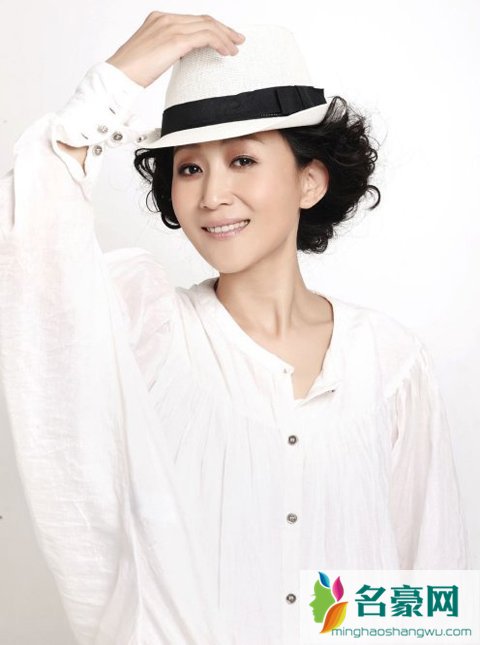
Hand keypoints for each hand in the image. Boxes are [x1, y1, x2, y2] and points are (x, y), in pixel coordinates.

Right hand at [106, 12, 244, 88]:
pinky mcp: (175, 39)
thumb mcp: (152, 55)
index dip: (212, 28)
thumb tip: (182, 55)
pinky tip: (226, 52)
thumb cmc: (131, 72)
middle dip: (224, 29)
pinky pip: (206, 36)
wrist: (117, 76)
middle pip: (203, 19)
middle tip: (237, 40)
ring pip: (208, 26)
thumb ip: (168, 49)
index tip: (224, 38)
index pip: (193, 20)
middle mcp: (166, 18)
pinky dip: (220, 43)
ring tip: (234, 49)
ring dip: (225, 37)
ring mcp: (170, 27)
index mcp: (159, 19)